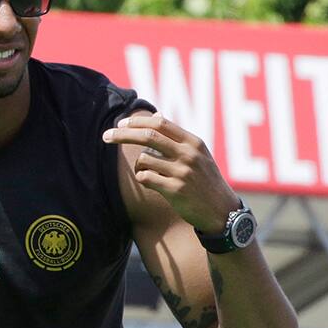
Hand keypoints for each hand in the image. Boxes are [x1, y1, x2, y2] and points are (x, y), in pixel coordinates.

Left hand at [102, 112, 239, 231]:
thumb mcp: (198, 154)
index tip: (120, 123)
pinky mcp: (175, 190)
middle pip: (148, 137)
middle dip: (122, 134)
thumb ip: (176, 136)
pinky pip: (145, 178)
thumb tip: (157, 115)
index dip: (137, 122)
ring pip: (143, 159)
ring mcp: (182, 172)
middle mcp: (188, 155)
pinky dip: (141, 178)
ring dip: (138, 165)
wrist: (222, 212)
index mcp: (193, 142)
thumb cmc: (205, 180)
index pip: (160, 124)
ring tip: (147, 173)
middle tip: (105, 136)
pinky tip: (151, 183)